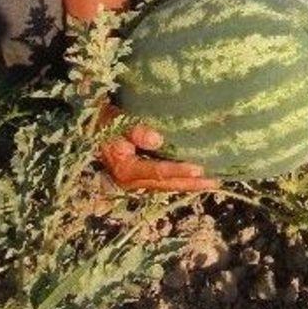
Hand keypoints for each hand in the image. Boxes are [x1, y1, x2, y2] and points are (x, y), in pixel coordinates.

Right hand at [96, 104, 219, 192]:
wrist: (93, 127)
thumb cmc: (106, 122)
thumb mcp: (117, 122)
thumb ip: (135, 131)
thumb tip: (157, 139)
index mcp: (126, 170)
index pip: (157, 172)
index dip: (177, 170)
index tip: (198, 168)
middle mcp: (132, 182)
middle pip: (166, 185)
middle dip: (191, 184)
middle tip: (215, 181)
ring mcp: (137, 181)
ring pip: (167, 186)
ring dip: (189, 185)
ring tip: (212, 181)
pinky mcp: (140, 177)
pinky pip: (163, 181)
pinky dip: (179, 180)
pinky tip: (194, 177)